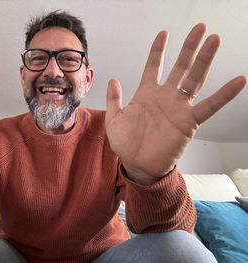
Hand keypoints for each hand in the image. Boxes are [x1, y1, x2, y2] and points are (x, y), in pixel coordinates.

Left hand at [105, 23, 246, 184]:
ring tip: (214, 41)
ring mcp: (178, 108)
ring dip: (205, 60)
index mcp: (146, 94)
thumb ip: (114, 99)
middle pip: (180, 67)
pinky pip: (209, 106)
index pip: (154, 66)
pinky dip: (224, 94)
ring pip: (195, 79)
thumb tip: (113, 79)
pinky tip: (239, 81)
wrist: (138, 165)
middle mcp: (165, 97)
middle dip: (190, 47)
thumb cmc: (126, 144)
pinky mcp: (189, 122)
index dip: (159, 50)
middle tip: (200, 28)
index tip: (164, 33)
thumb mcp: (114, 120)